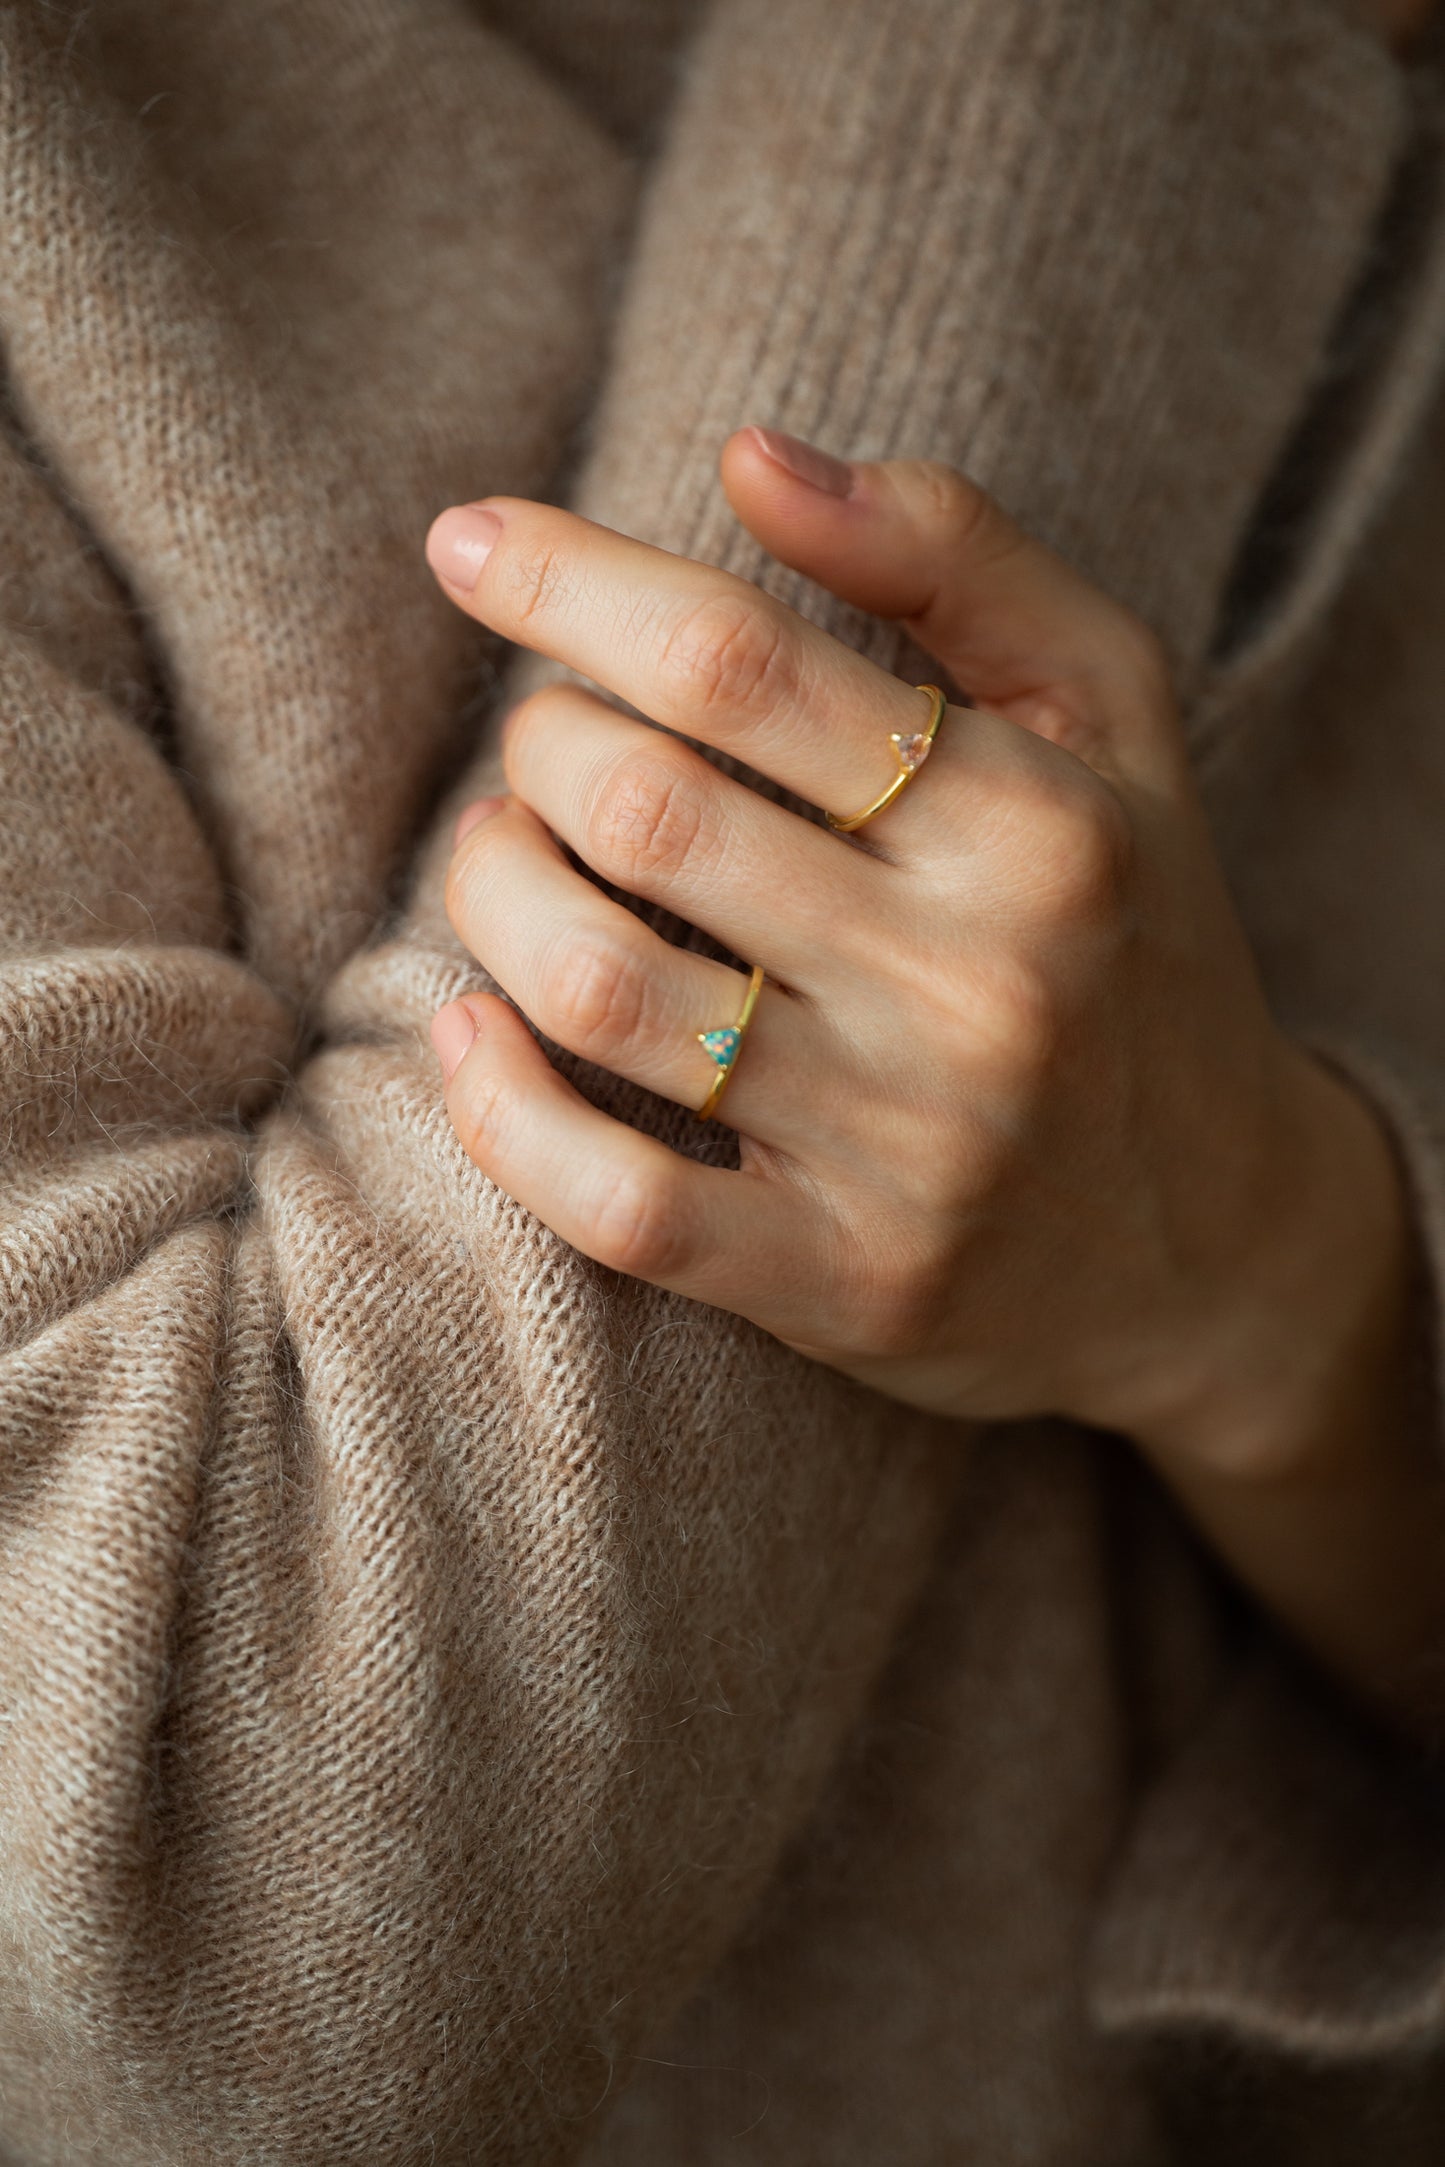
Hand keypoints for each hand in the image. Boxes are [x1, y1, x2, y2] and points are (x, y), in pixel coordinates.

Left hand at [421, 429, 1393, 1464]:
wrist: (1220, 1238)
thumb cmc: (1131, 934)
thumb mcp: (1106, 716)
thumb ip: (952, 556)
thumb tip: (750, 456)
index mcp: (1035, 820)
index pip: (738, 662)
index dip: (570, 586)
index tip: (469, 546)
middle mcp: (977, 982)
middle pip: (643, 811)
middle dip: (537, 746)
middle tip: (543, 744)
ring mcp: (907, 1147)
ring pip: (599, 989)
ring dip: (492, 896)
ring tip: (504, 859)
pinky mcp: (841, 1280)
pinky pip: (617, 1204)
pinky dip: (499, 1113)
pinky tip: (467, 1037)